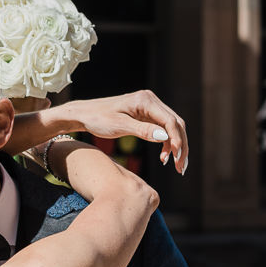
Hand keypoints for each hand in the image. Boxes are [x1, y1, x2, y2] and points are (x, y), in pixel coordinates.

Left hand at [60, 91, 188, 173]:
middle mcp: (151, 101)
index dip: (176, 139)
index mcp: (145, 100)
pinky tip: (164, 157)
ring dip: (176, 146)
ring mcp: (150, 108)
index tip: (176, 157)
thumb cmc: (97, 119)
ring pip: (172, 128)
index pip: (169, 120)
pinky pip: (164, 130)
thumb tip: (165, 136)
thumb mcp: (118, 126)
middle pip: (176, 124)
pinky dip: (167, 144)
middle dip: (180, 146)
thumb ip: (142, 130)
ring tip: (175, 166)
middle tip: (181, 167)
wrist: (84, 115)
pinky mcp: (147, 116)